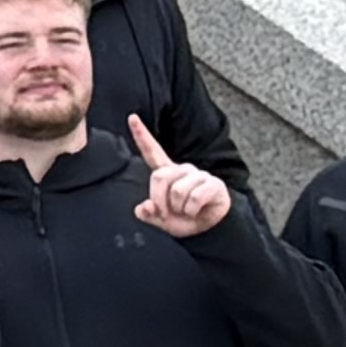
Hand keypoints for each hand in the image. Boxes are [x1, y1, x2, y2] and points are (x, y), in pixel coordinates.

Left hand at [126, 115, 231, 236]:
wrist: (208, 228)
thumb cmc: (182, 219)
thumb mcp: (160, 219)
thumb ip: (147, 213)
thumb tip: (145, 207)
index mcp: (167, 173)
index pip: (152, 152)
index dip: (142, 136)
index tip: (132, 118)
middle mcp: (182, 169)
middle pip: (159, 177)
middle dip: (159, 200)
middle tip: (166, 212)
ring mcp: (198, 175)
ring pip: (178, 191)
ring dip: (178, 209)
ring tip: (185, 212)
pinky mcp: (213, 183)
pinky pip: (194, 198)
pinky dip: (191, 211)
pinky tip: (196, 211)